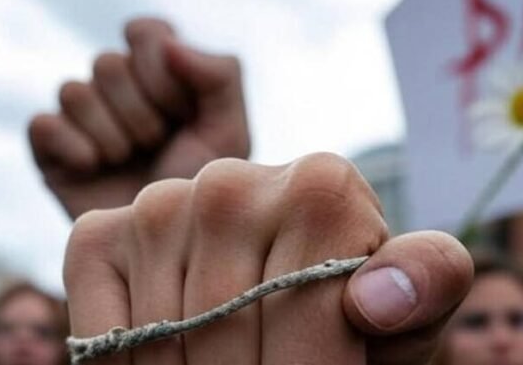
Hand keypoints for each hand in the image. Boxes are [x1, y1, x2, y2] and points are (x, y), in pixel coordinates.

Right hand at [29, 18, 248, 218]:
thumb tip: (168, 43)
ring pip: (74, 91)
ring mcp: (80, 118)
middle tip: (157, 146)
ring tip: (131, 161)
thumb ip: (219, 75)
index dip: (162, 74)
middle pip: (107, 63)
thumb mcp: (230, 130)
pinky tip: (97, 168)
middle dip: (142, 113)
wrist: (170, 245)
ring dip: (113, 135)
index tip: (183, 115)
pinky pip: (43, 124)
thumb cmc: (200, 187)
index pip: (145, 34)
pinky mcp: (50, 149)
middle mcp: (116, 89)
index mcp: (157, 74)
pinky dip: (75, 147)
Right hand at [64, 153, 472, 364]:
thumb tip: (379, 298)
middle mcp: (230, 176)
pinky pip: (101, 332)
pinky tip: (178, 358)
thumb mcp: (405, 308)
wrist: (289, 299)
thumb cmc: (352, 316)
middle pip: (228, 330)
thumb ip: (425, 283)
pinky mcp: (97, 234)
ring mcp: (158, 202)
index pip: (307, 315)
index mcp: (319, 183)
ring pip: (164, 341)